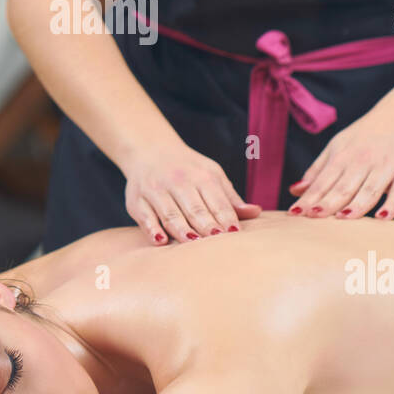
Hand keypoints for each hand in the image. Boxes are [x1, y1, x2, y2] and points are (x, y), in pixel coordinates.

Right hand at [124, 140, 261, 242]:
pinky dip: (152, 228)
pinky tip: (161, 241)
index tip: (234, 234)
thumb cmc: (187, 168)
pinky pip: (145, 217)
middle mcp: (178, 182)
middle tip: (217, 243)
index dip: (226, 218)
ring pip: (171, 214)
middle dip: (207, 226)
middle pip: (195, 209)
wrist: (149, 149)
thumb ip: (229, 197)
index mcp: (202, 176)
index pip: (217, 201)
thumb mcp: (211, 174)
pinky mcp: (136, 201)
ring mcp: (156, 190)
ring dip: (182, 229)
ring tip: (194, 243)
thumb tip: (256, 212)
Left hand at [287, 108, 393, 219]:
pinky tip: (382, 217)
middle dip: (328, 203)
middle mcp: (363, 161)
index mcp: (343, 156)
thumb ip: (317, 171)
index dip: (309, 197)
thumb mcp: (338, 147)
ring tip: (342, 218)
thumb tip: (295, 191)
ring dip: (357, 205)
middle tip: (312, 217)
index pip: (323, 181)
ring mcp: (387, 166)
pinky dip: (392, 204)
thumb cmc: (365, 137)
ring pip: (370, 190)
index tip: (294, 212)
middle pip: (344, 187)